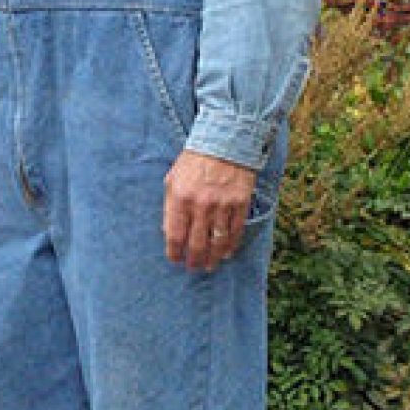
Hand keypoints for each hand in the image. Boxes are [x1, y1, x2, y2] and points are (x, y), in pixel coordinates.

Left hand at [163, 150, 255, 271]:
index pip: (175, 234)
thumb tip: (169, 232)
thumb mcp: (172, 179)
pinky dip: (231, 245)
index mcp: (180, 197)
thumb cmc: (193, 162)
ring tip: (209, 266)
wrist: (224, 141)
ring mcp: (222, 205)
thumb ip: (170, 206)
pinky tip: (227, 253)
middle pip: (196, 243)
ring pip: (217, 242)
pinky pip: (235, 231)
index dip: (174, 252)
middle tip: (193, 268)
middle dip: (194, 260)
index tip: (175, 260)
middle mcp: (201, 204)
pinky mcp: (240, 203)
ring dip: (213, 258)